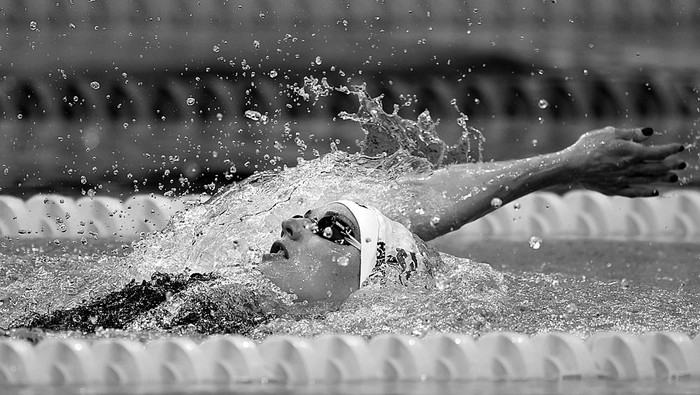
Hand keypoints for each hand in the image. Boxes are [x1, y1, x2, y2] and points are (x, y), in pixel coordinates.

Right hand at [564, 126, 685, 196]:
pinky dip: (647, 192)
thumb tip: (649, 133)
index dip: (670, 149)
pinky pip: (635, 192)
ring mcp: (623, 180)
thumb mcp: (609, 133)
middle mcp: (630, 168)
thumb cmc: (588, 146)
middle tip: (682, 164)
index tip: (680, 147)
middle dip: (672, 165)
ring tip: (674, 178)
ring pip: (649, 180)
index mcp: (630, 153)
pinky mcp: (615, 189)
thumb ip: (630, 134)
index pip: (657, 152)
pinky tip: (655, 192)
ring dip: (664, 179)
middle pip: (657, 167)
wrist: (571, 167)